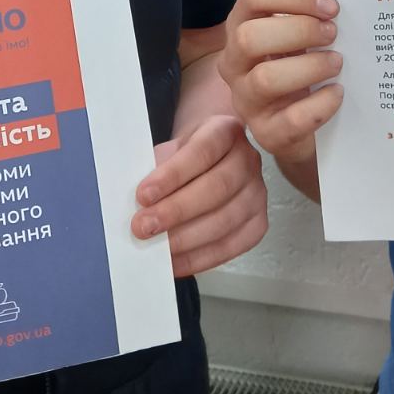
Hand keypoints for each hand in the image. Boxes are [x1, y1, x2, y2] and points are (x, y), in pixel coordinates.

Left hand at [132, 115, 266, 277]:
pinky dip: (200, 258)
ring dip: (186, 238)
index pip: (202, 151)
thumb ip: (156, 169)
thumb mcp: (170, 148)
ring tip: (156, 248)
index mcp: (224, 131)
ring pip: (226, 220)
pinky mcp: (258, 223)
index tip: (143, 195)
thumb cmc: (187, 155)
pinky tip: (175, 262)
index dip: (173, 174)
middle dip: (176, 211)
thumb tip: (135, 204)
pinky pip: (232, 246)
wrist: (212, 156)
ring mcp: (257, 192)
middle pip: (217, 187)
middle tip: (143, 226)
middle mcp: (248, 160)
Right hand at [218, 0, 342, 167]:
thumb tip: (340, 7)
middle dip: (299, 31)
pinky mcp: (266, 132)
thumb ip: (311, 18)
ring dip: (309, 67)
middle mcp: (234, 62)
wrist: (302, 126)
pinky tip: (337, 93)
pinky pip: (291, 119)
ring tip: (337, 63)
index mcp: (242, 26)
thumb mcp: (298, 39)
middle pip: (249, 37)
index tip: (330, 6)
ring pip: (265, 79)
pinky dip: (320, 104)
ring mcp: (245, 100)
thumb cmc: (301, 70)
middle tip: (333, 34)